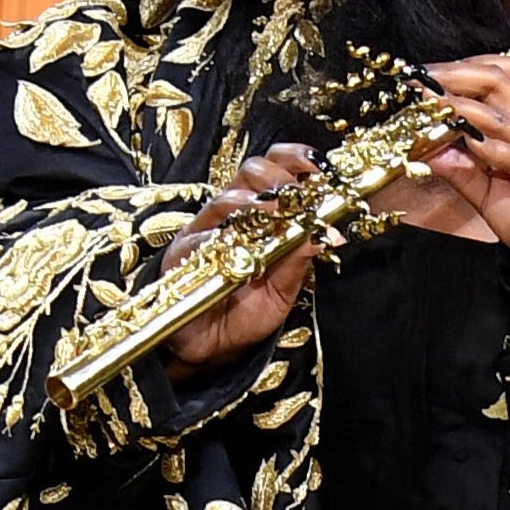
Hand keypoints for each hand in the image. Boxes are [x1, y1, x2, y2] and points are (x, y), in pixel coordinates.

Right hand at [163, 141, 322, 369]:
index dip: (295, 160)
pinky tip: (240, 243)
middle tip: (295, 198)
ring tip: (273, 214)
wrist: (212, 349)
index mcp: (260, 214)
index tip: (318, 170)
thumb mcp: (284, 290)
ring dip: (253, 202)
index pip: (275, 167)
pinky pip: (201, 235)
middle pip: (251, 171)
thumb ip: (300, 261)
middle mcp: (232, 214)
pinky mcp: (183, 252)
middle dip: (277, 178)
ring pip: (227, 197)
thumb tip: (327, 233)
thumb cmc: (246, 314)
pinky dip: (222, 234)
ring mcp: (206, 230)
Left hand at [411, 54, 509, 266]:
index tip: (424, 75)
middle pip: (496, 79)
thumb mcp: (488, 194)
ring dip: (463, 104)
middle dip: (456, 74)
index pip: (494, 77)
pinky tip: (468, 142)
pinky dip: (490, 146)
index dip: (459, 70)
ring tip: (434, 101)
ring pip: (501, 110)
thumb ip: (461, 172)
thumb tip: (429, 151)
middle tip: (423, 78)